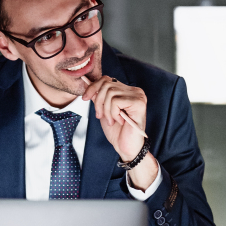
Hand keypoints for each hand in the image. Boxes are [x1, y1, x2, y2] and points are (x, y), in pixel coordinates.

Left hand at [82, 75, 157, 189]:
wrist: (126, 147)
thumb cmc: (117, 131)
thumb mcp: (103, 110)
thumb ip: (98, 97)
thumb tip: (86, 83)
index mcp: (126, 90)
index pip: (106, 79)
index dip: (93, 87)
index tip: (85, 98)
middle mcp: (134, 90)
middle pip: (107, 84)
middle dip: (98, 101)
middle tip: (100, 115)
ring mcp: (138, 96)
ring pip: (110, 93)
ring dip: (106, 110)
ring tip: (111, 120)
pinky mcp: (139, 103)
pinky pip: (116, 101)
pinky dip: (113, 113)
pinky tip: (119, 121)